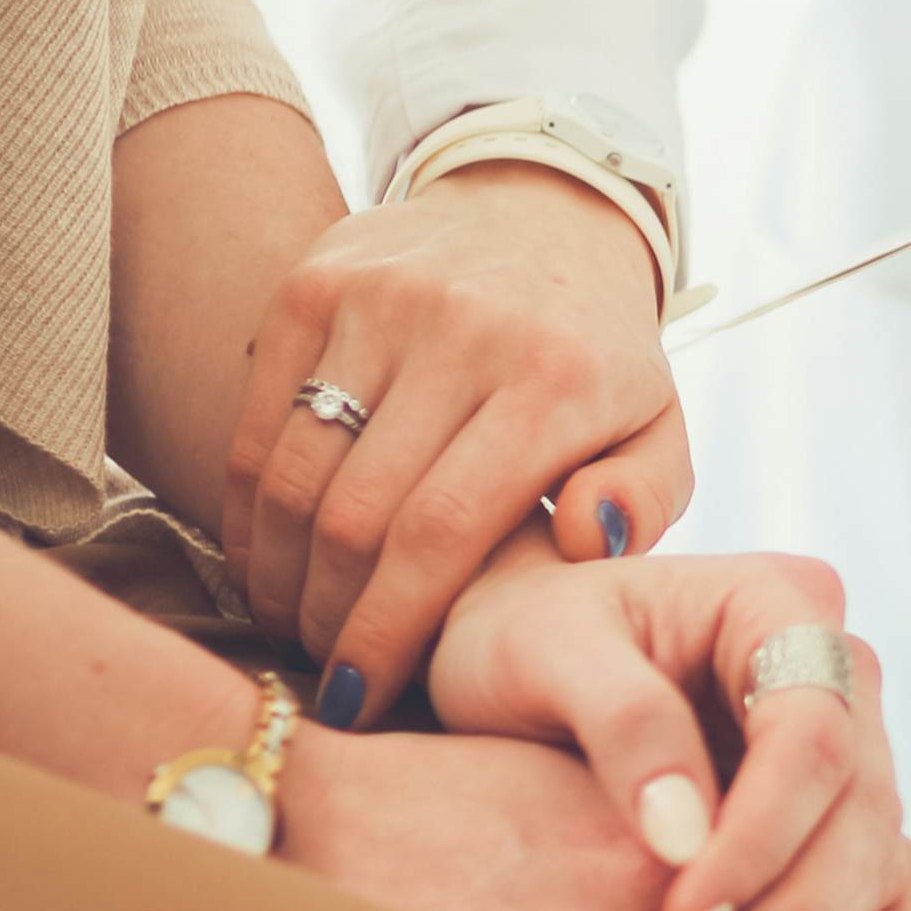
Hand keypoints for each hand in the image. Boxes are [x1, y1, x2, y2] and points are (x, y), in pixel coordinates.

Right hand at [227, 165, 692, 722]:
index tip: (361, 699)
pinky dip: (251, 504)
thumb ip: (646, 500)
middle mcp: (462, 329)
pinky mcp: (316, 280)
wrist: (546, 211)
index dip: (386, 632)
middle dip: (329, 617)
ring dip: (279, 572)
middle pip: (354, 515)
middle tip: (329, 670)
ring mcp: (379, 298)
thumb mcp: (659, 427)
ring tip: (295, 622)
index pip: (441, 534)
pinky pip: (259, 418)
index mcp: (556, 379)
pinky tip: (266, 556)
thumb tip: (586, 543)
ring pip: (294, 473)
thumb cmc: (600, 356)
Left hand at [428, 543, 910, 910]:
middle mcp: (834, 668)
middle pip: (861, 801)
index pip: (811, 732)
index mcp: (777, 603)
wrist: (506, 662)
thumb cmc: (517, 636)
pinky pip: (897, 874)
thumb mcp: (541, 653)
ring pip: (879, 848)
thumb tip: (685, 839)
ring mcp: (847, 740)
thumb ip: (623, 723)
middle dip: (789, 905)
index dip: (762, 836)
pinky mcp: (836, 809)